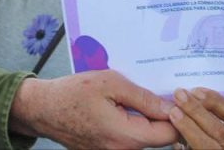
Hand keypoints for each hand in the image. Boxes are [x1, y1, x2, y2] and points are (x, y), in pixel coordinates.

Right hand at [10, 70, 177, 148]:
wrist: (42, 109)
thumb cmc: (73, 93)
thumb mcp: (111, 83)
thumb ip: (143, 98)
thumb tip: (170, 106)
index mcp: (126, 137)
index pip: (170, 134)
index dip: (179, 115)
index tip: (180, 95)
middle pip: (160, 138)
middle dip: (166, 116)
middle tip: (165, 90)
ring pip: (146, 139)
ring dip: (150, 119)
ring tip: (145, 95)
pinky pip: (131, 139)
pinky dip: (136, 123)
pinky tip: (130, 105)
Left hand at [169, 87, 223, 149]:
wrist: (209, 149)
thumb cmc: (216, 138)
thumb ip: (218, 113)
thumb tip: (198, 91)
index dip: (217, 102)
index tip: (197, 90)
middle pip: (220, 130)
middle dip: (198, 111)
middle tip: (180, 95)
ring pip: (207, 144)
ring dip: (188, 125)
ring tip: (173, 111)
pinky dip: (185, 138)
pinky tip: (173, 129)